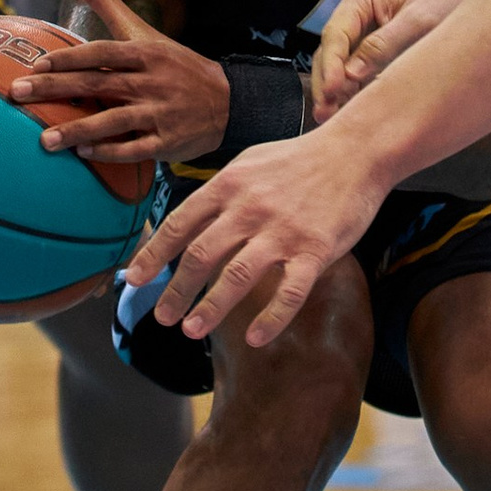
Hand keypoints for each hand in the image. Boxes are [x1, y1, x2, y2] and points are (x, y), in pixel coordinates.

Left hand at [11, 0, 229, 166]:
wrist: (228, 101)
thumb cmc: (175, 64)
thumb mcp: (144, 31)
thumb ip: (107, 2)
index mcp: (144, 53)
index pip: (101, 53)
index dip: (69, 59)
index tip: (35, 65)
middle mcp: (151, 81)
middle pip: (98, 84)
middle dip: (55, 89)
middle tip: (17, 94)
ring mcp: (160, 112)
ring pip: (113, 121)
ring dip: (77, 131)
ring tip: (43, 140)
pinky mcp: (167, 141)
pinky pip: (134, 148)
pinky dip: (109, 151)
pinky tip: (83, 154)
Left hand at [122, 120, 390, 349]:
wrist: (356, 150)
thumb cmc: (299, 159)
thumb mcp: (249, 163)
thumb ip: (218, 193)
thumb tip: (187, 222)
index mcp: (229, 185)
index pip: (180, 224)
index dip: (153, 255)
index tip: (134, 281)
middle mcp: (250, 208)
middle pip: (200, 256)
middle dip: (176, 292)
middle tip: (162, 318)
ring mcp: (284, 230)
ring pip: (236, 277)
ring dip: (210, 309)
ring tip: (191, 331)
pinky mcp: (317, 249)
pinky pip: (289, 293)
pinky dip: (270, 320)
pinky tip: (255, 339)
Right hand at [310, 0, 467, 118]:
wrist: (472, 13)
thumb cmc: (449, 6)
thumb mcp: (419, 21)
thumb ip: (385, 44)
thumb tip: (351, 73)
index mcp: (362, 0)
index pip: (336, 34)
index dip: (332, 63)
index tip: (334, 88)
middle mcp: (355, 21)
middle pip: (329, 55)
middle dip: (326, 84)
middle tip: (326, 111)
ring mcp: (361, 43)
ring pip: (336, 72)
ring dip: (332, 96)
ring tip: (330, 119)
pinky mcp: (370, 64)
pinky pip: (352, 83)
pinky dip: (347, 100)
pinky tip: (345, 118)